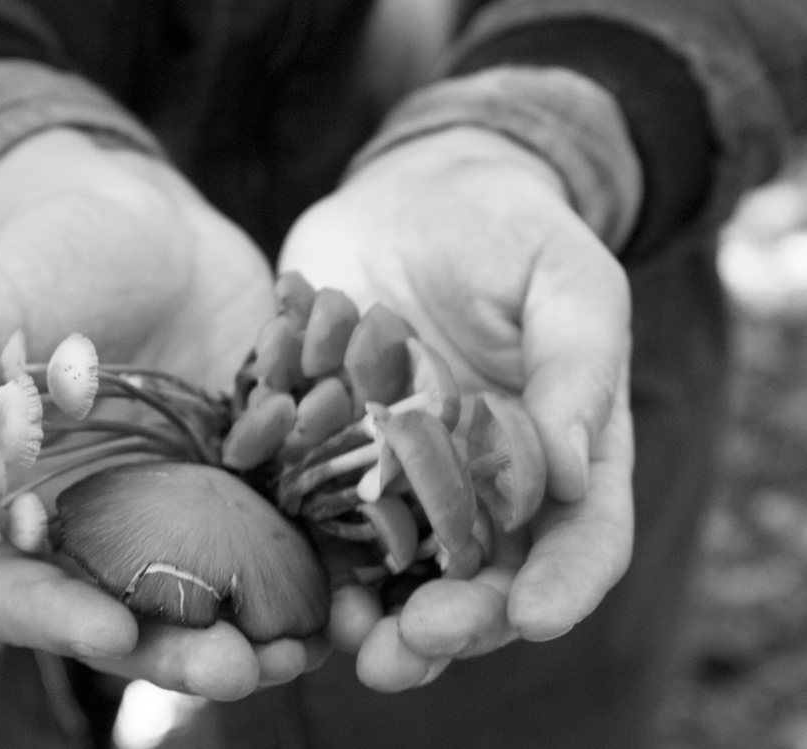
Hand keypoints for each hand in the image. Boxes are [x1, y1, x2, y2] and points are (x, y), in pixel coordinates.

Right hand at [0, 128, 325, 698]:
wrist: (143, 229)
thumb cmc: (42, 266)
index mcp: (18, 515)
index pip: (22, 592)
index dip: (60, 620)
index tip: (110, 633)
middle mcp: (103, 534)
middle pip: (134, 615)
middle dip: (184, 649)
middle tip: (235, 669)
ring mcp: (185, 514)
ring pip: (218, 594)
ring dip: (264, 631)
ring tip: (307, 648)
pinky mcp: (254, 483)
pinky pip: (286, 537)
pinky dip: (320, 567)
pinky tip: (358, 589)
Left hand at [280, 126, 633, 690]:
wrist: (410, 199)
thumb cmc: (505, 233)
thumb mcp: (564, 279)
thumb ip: (577, 364)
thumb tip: (577, 472)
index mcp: (559, 453)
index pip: (579, 538)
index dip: (562, 585)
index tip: (534, 617)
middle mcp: (482, 484)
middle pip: (481, 579)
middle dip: (456, 623)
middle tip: (417, 643)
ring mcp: (402, 476)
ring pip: (397, 572)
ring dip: (377, 616)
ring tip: (350, 639)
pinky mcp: (331, 454)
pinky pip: (318, 514)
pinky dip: (306, 550)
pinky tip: (287, 570)